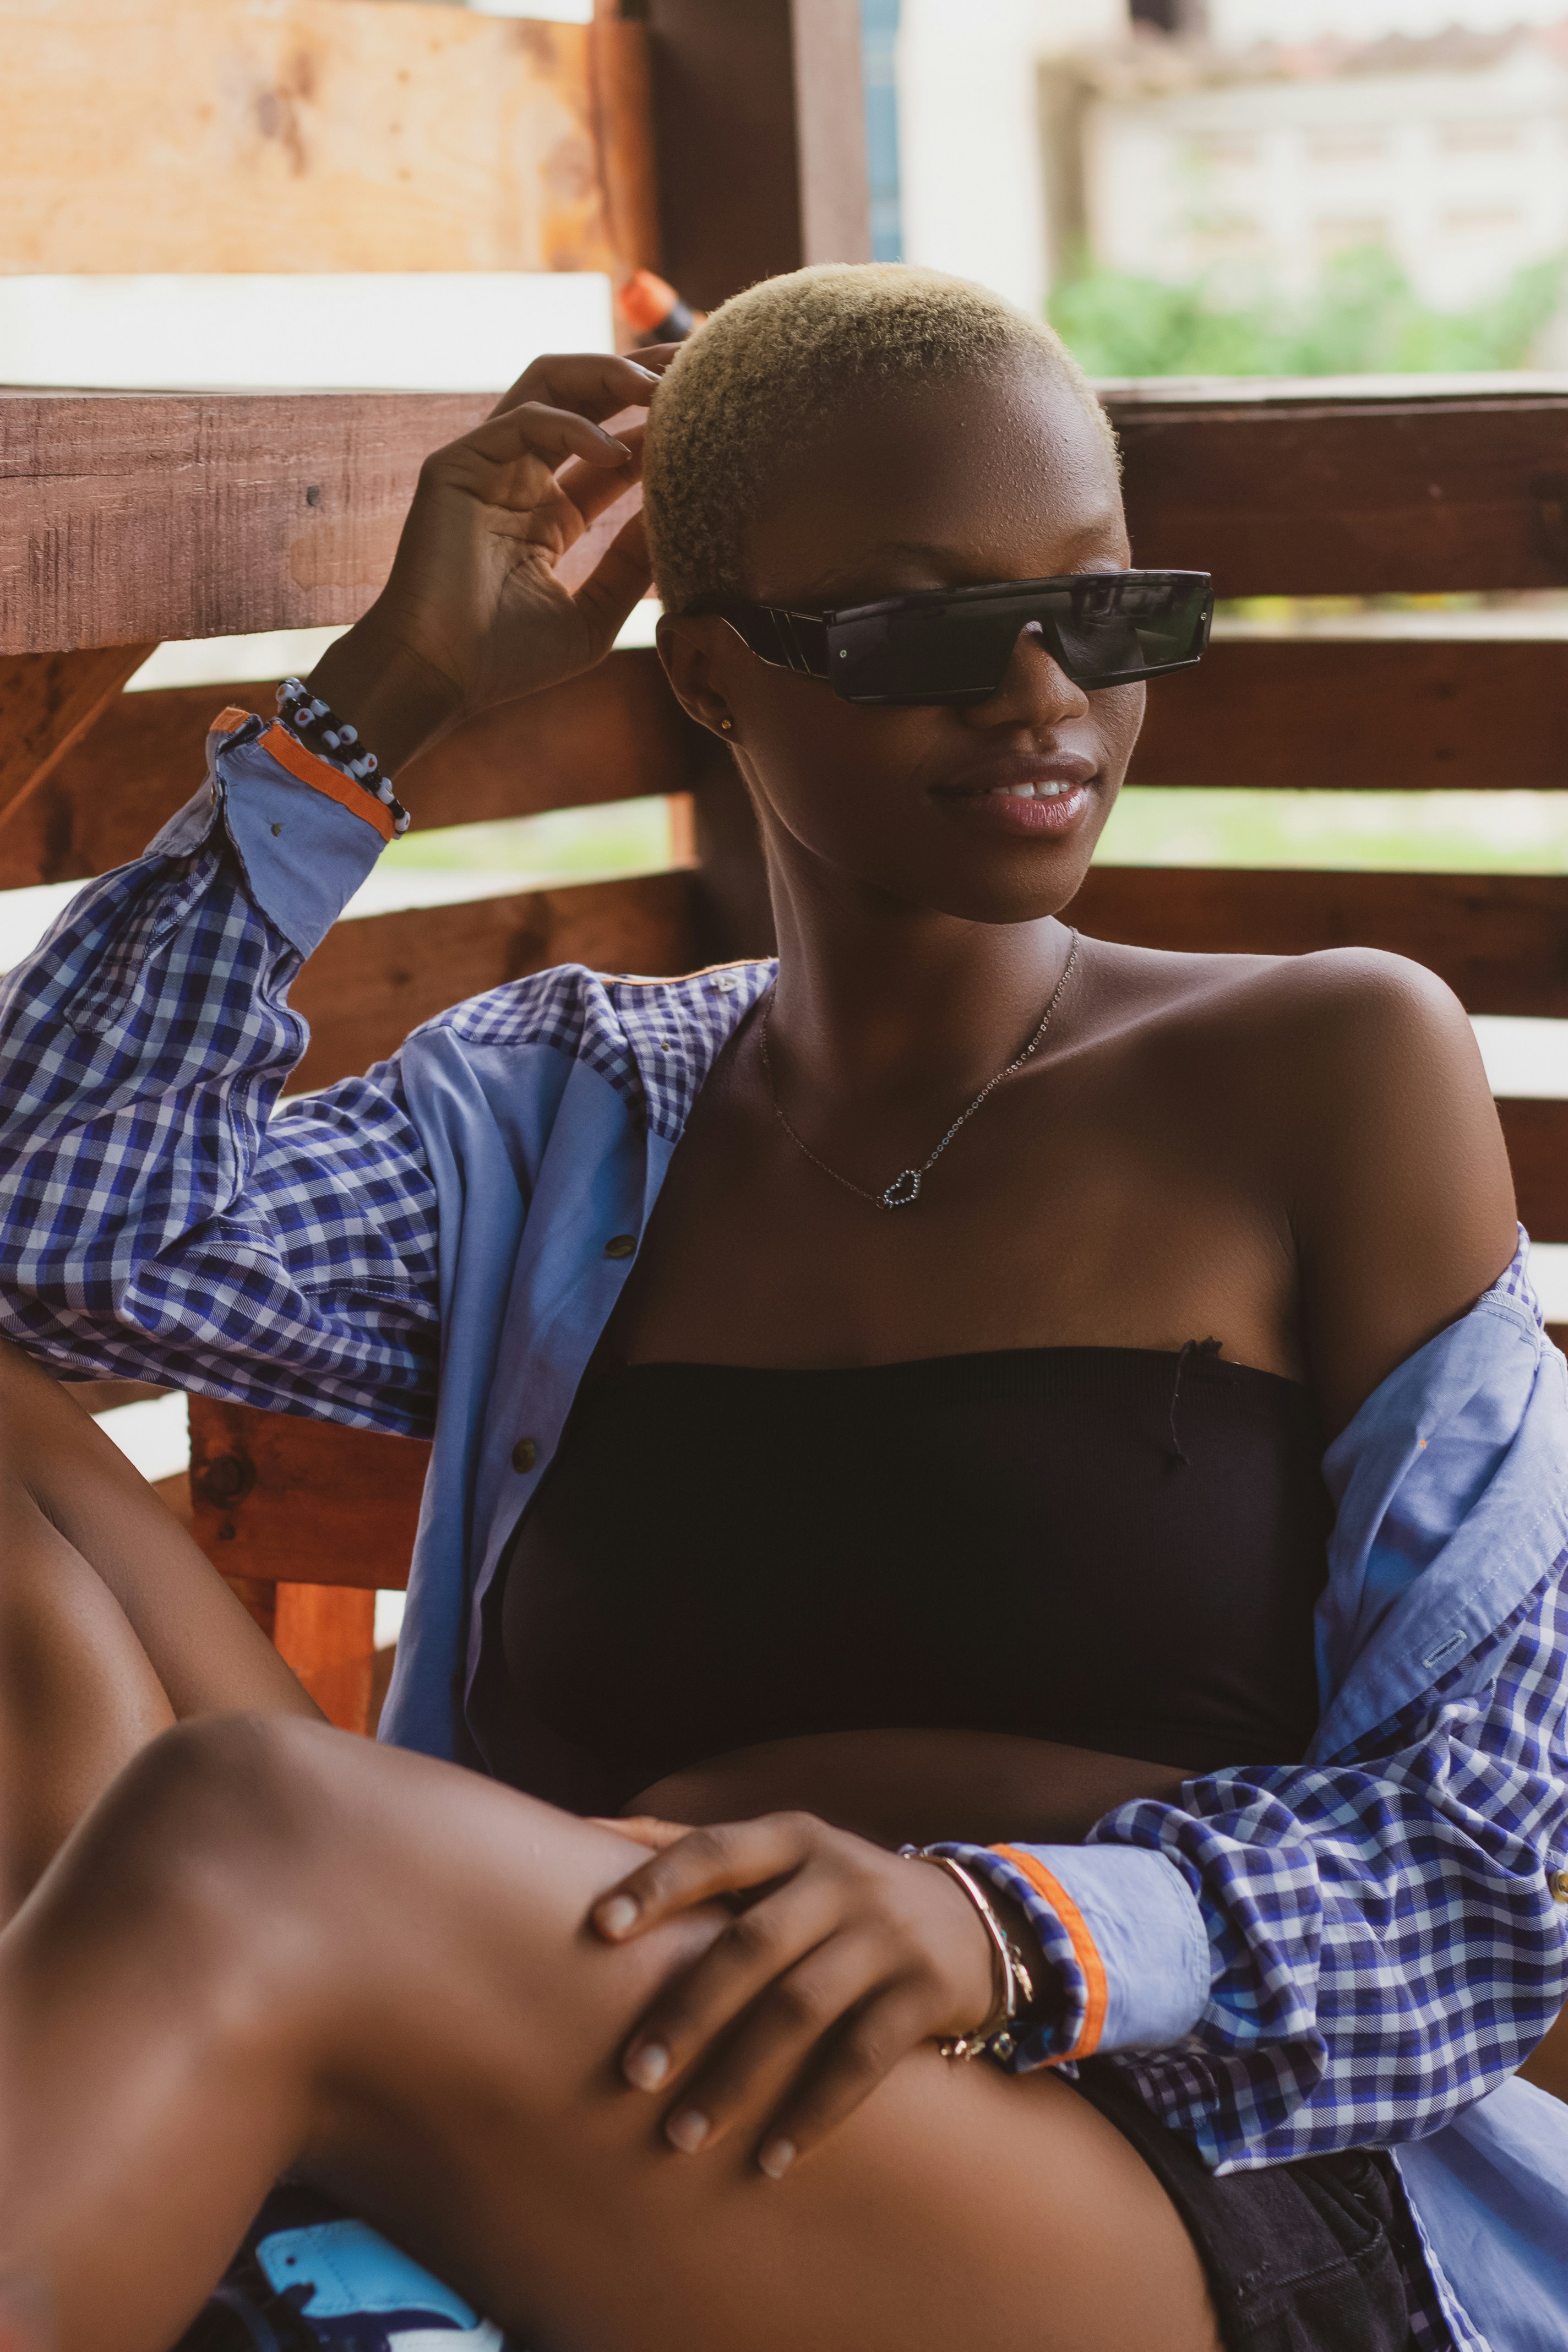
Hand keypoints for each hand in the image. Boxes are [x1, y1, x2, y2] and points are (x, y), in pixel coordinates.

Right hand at [306, 346, 679, 772]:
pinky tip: (617, 454)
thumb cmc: (506, 661)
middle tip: (693, 364)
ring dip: (606, 376)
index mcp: (548, 513)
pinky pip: (521, 422)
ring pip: (548, 385)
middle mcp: (518, 479)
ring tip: (660, 388)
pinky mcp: (457, 466)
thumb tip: (678, 517)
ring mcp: (486, 466)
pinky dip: (572, 428)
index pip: (611, 448)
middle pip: (583, 395)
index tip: (708, 410)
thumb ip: (631, 567)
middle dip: (638, 373)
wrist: (437, 679)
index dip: (656, 424)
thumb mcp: (593, 615)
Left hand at [589, 1811, 999, 2177]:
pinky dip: (812, 2113)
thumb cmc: (839, 1893)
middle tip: (633, 2075)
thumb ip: (693, 1847)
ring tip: (682, 2136)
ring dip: (738, 2078)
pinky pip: (862, 2060)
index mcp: (794, 1838)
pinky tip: (769, 2160)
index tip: (600, 1929)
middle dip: (688, 2012)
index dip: (659, 1885)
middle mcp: (841, 1877)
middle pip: (752, 1945)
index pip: (716, 1850)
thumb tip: (582, 1832)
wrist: (976, 1920)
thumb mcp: (783, 1854)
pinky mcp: (925, 1992)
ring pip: (801, 2009)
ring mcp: (887, 1934)